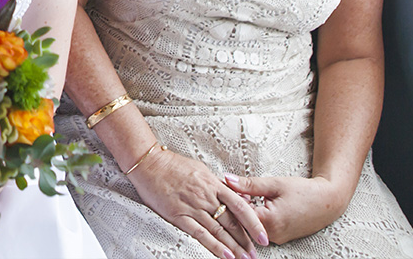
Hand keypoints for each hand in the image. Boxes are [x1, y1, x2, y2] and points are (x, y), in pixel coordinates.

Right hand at [128, 147, 268, 258]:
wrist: (148, 163)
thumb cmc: (173, 165)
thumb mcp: (201, 170)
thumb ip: (218, 185)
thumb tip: (236, 196)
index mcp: (213, 183)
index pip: (241, 206)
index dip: (254, 223)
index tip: (263, 237)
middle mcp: (206, 196)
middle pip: (232, 222)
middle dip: (245, 241)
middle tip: (255, 254)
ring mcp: (192, 206)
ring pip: (218, 230)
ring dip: (233, 247)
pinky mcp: (178, 215)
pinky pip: (199, 233)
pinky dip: (214, 245)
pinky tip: (225, 255)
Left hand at [223, 173, 346, 244]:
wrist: (329, 202)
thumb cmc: (304, 191)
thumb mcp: (275, 184)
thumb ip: (249, 184)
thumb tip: (226, 179)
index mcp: (269, 221)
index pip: (238, 213)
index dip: (227, 200)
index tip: (218, 187)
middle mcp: (272, 234)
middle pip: (242, 222)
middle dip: (233, 206)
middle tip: (224, 189)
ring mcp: (276, 238)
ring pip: (250, 226)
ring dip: (243, 211)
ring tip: (238, 194)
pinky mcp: (280, 237)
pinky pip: (260, 227)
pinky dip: (253, 215)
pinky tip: (251, 203)